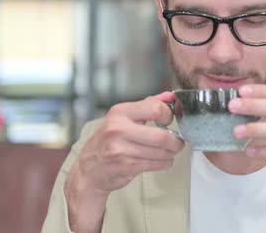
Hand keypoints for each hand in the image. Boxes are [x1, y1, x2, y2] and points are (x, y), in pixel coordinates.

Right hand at [65, 92, 184, 232]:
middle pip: (162, 136)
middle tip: (177, 142)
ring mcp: (121, 150)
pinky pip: (156, 164)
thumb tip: (170, 96)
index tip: (169, 120)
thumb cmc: (109, 140)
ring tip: (169, 151)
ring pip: (161, 152)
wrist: (89, 169)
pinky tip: (161, 160)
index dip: (168, 115)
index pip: (155, 108)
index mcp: (120, 112)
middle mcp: (118, 129)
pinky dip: (164, 163)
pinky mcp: (126, 166)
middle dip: (175, 141)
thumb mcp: (123, 117)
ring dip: (171, 153)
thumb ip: (148, 105)